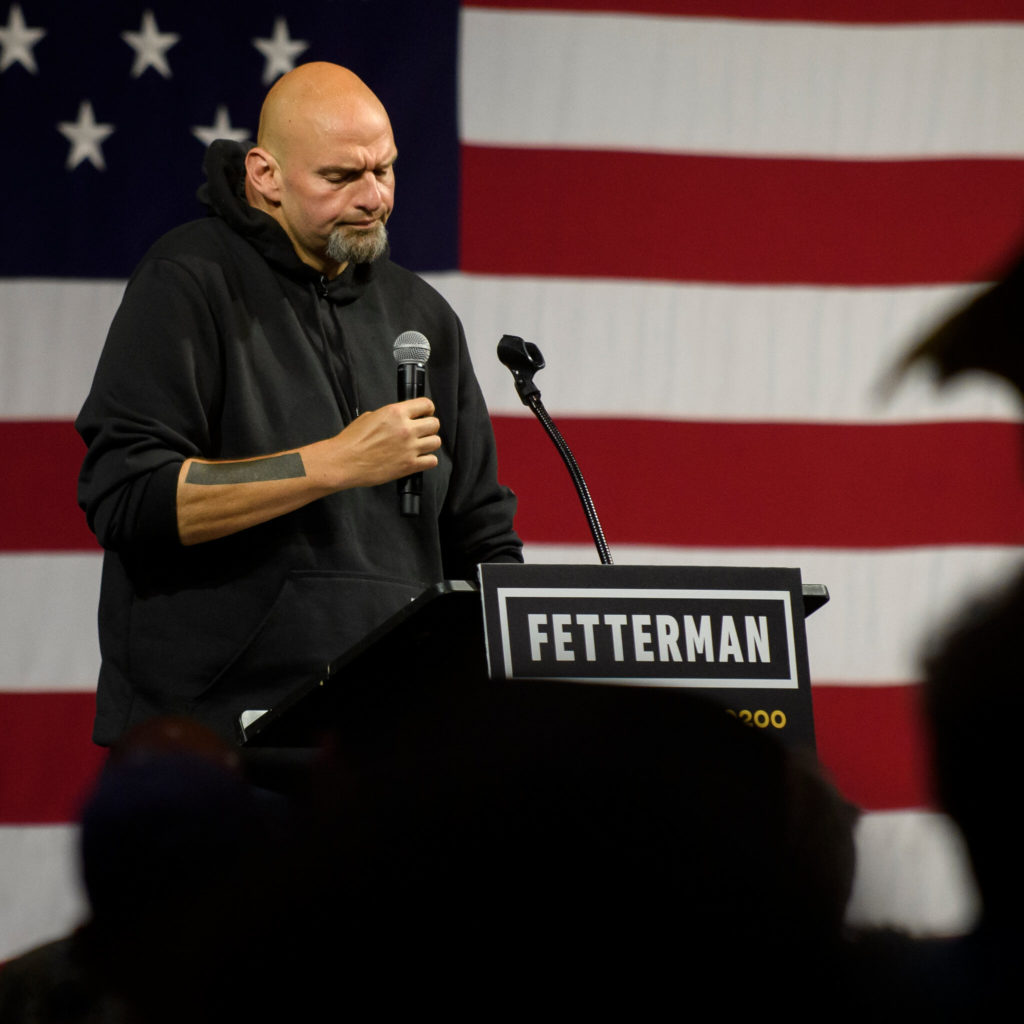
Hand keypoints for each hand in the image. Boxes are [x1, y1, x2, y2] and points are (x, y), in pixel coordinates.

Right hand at [322, 397, 441, 489]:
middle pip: (434, 423)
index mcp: (395, 413)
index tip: (425, 414)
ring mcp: (409, 447)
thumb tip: (398, 418)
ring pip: (436, 442)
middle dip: (429, 427)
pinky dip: (427, 460)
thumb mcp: (369, 417)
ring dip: (429, 443)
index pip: (426, 404)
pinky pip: (432, 461)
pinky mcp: (409, 465)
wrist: (344, 462)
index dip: (427, 409)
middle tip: (421, 431)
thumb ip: (389, 416)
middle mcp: (405, 429)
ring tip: (419, 446)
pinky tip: (419, 459)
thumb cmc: (351, 442)